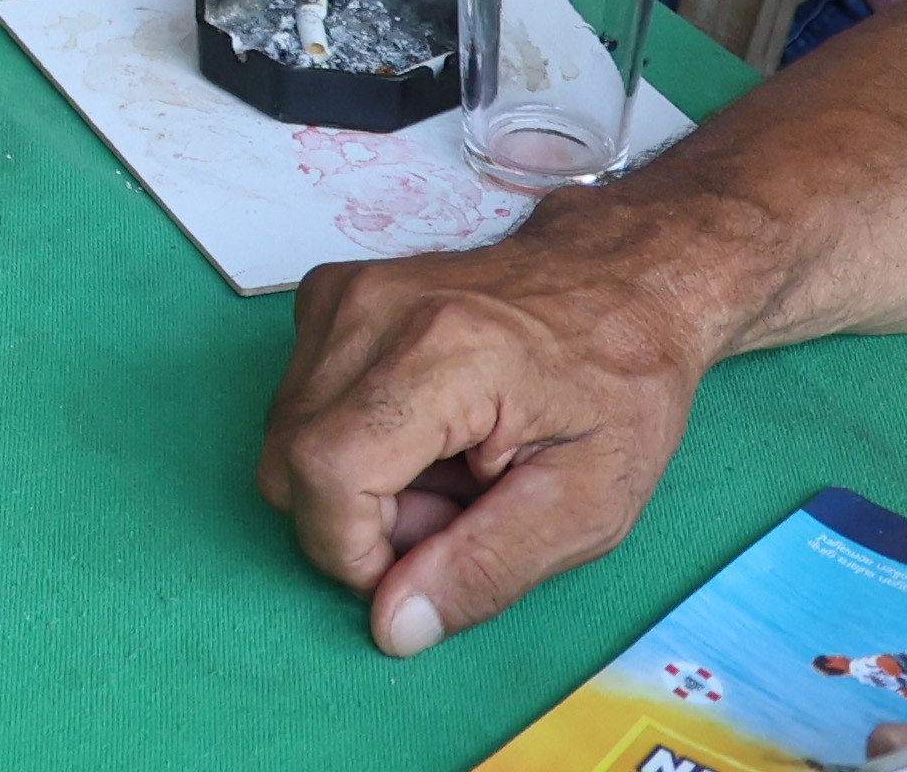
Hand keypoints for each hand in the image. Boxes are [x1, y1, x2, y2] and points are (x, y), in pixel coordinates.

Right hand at [261, 221, 713, 654]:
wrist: (615, 281)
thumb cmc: (619, 387)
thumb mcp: (589, 506)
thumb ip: (486, 570)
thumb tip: (393, 626)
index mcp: (445, 353)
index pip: (325, 471)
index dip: (354, 550)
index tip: (426, 564)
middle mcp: (371, 308)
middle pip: (290, 463)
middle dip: (361, 524)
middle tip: (457, 514)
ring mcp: (341, 294)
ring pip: (287, 441)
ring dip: (359, 486)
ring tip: (450, 470)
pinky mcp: (327, 296)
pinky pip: (298, 406)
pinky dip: (351, 443)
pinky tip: (424, 434)